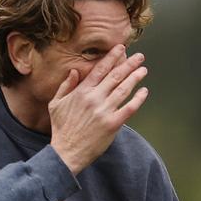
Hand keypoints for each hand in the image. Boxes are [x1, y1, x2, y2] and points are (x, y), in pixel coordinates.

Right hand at [49, 44, 148, 174]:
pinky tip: (144, 91)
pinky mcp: (113, 124)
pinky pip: (129, 108)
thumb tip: (75, 71)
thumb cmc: (61, 129)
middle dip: (129, 64)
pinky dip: (138, 99)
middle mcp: (94, 98)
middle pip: (115, 76)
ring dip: (135, 78)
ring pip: (123, 89)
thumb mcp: (56, 103)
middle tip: (139, 56)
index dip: (112, 58)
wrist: (67, 152)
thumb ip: (66, 86)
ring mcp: (104, 111)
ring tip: (143, 70)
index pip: (100, 69)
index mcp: (81, 92)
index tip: (121, 49)